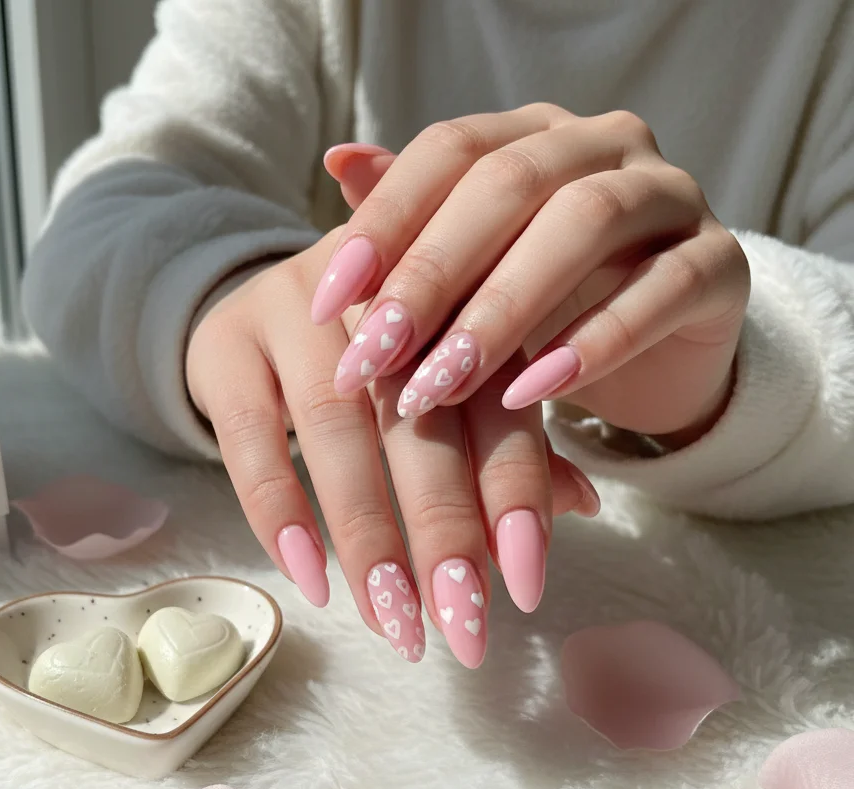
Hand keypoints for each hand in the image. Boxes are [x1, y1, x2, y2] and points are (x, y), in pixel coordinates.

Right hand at [186, 231, 598, 666]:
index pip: (496, 401)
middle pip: (419, 419)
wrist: (261, 302)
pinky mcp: (226, 344)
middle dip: (444, 531)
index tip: (524, 588)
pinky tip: (311, 579)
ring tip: (392, 620)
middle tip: (462, 627)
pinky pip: (249, 437)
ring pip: (335, 430)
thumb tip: (583, 504)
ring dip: (368, 536)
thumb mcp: (446, 381)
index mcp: (457, 303)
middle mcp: (382, 301)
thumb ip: (505, 439)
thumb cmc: (376, 357)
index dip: (513, 492)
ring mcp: (298, 315)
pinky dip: (279, 512)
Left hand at [314, 106, 749, 444]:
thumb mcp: (472, 274)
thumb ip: (416, 227)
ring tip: (443, 383)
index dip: (384, 222)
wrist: (654, 357)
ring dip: (503, 310)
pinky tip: (533, 395)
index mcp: (533, 135)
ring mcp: (672, 196)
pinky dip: (594, 343)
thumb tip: (339, 161)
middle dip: (431, 275)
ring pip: (586, 224)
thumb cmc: (545, 309)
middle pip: (510, 183)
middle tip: (374, 356)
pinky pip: (662, 290)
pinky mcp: (721, 263)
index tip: (325, 304)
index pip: (450, 150)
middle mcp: (603, 145)